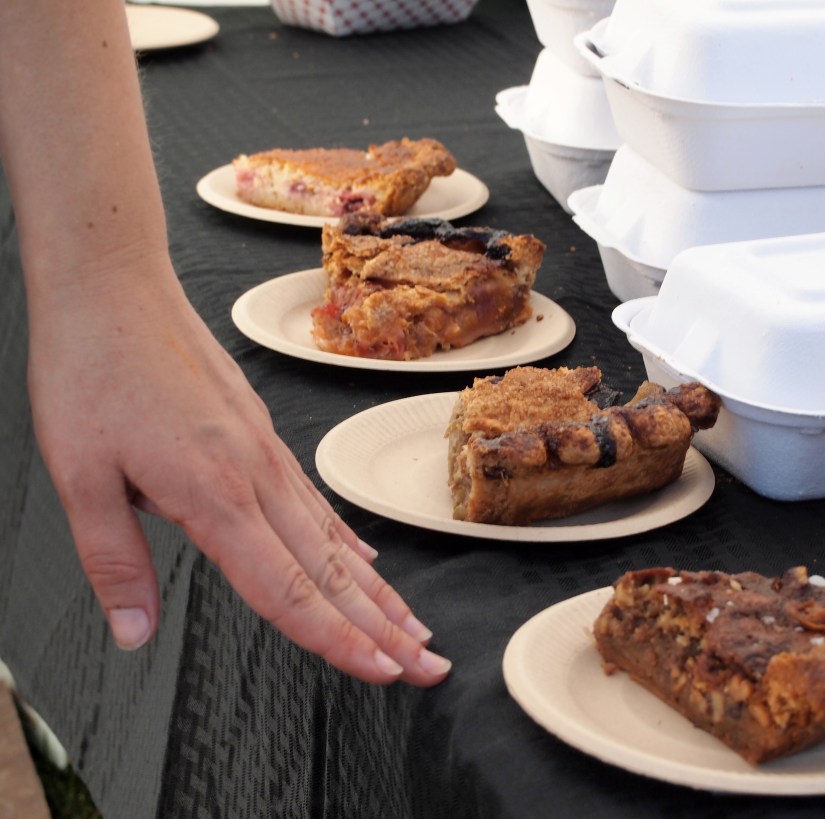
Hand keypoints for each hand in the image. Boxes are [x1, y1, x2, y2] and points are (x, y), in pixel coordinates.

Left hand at [25, 253, 449, 686]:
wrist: (115, 286)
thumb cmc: (92, 369)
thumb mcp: (77, 474)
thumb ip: (112, 561)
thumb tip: (134, 634)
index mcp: (213, 493)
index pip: (287, 588)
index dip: (337, 639)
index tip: (382, 673)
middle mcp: (255, 476)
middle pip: (331, 572)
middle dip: (385, 628)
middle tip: (430, 667)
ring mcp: (266, 453)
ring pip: (334, 540)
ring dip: (379, 592)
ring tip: (415, 628)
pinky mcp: (262, 435)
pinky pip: (316, 502)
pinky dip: (348, 541)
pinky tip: (366, 560)